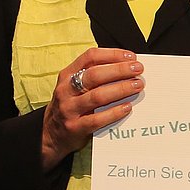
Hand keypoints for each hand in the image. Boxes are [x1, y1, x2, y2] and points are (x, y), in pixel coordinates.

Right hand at [41, 49, 142, 169]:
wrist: (50, 134)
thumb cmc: (71, 106)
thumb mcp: (74, 87)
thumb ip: (94, 77)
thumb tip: (127, 68)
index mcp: (67, 75)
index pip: (90, 57)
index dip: (112, 54)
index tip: (131, 56)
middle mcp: (66, 90)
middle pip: (94, 75)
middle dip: (119, 70)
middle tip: (138, 69)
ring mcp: (69, 109)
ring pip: (97, 96)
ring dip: (121, 89)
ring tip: (137, 86)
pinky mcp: (75, 127)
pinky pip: (97, 119)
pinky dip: (114, 112)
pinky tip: (127, 108)